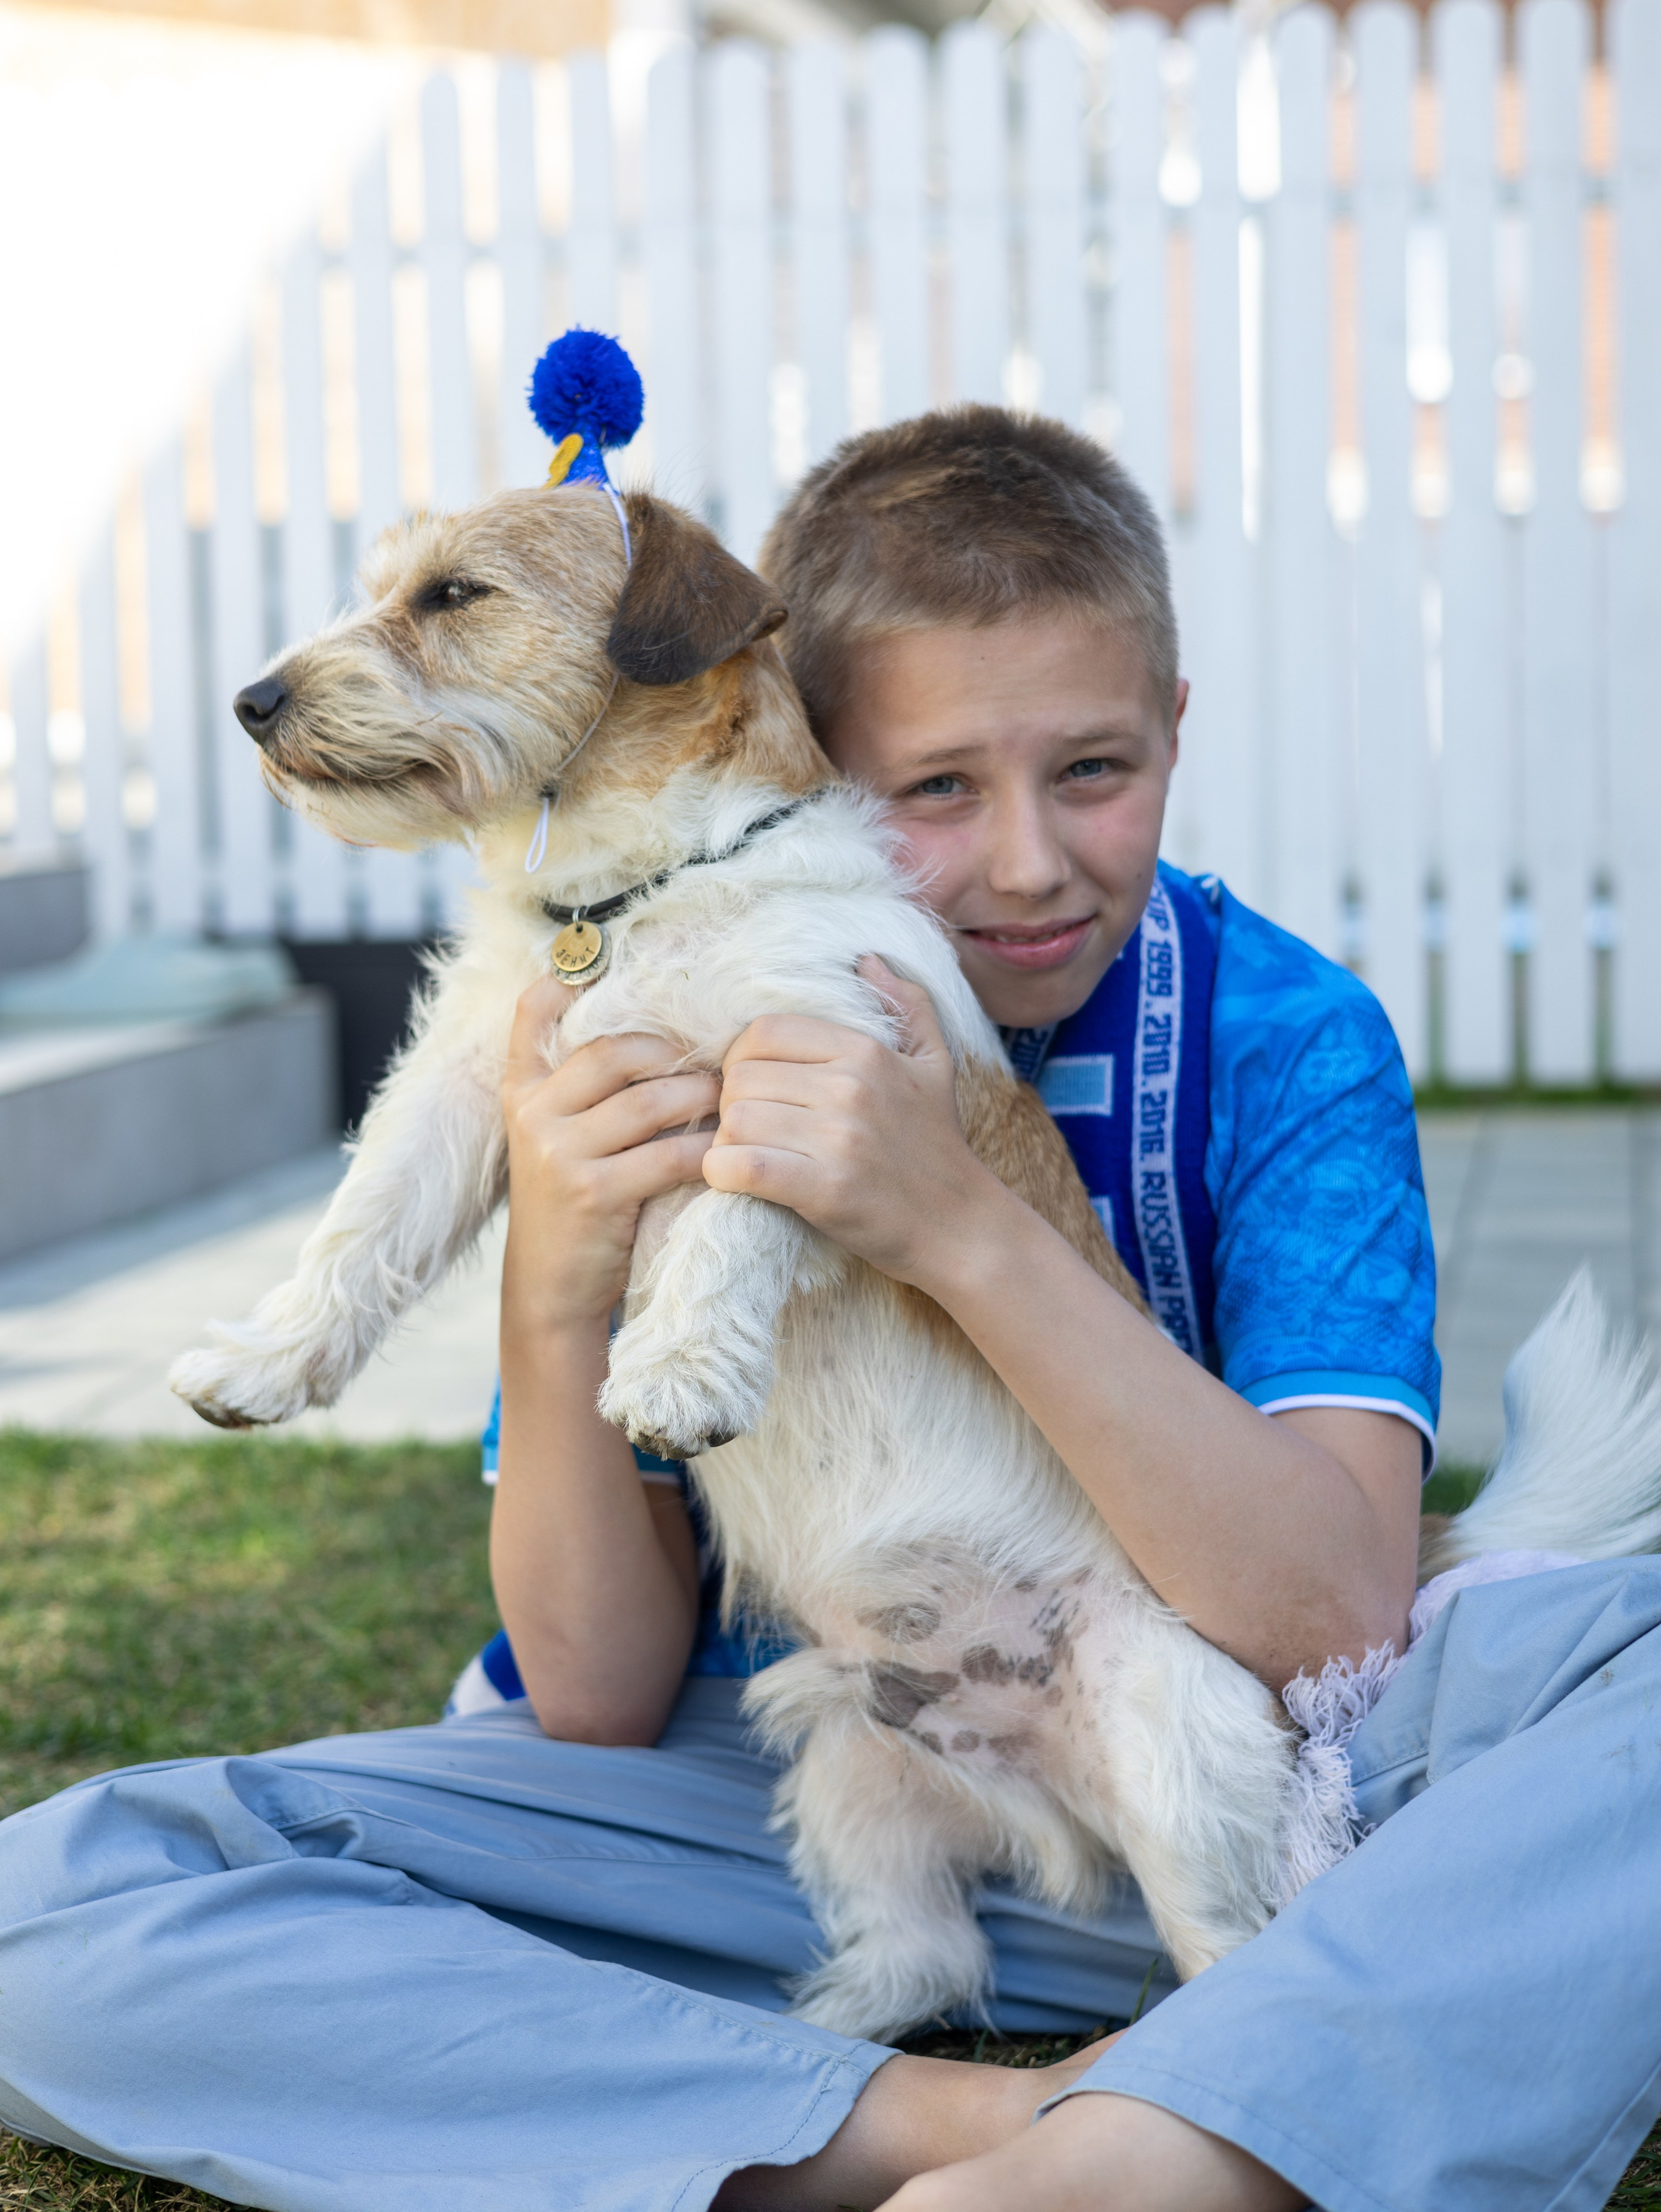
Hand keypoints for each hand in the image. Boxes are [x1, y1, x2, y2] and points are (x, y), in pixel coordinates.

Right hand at [500, 978, 720, 1333]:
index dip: (567, 979)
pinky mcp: (593, 1193)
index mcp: (522, 1090)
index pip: (533, 1014)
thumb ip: (585, 1089)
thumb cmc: (574, 1203)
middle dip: (675, 1052)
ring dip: (702, 1096)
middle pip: (616, 1051)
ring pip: (648, 1099)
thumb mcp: (559, 1138)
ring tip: (732, 1099)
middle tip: (717, 1059)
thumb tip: (660, 1034)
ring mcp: (559, 1152)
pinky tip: (729, 1149)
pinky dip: (707, 1148)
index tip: (604, 957)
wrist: (551, 1288)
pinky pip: (668, 1154)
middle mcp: (533, 1112)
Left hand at [701, 955, 1001, 1285]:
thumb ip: (907, 1005)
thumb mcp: (935, 1063)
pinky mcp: (826, 1189)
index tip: (753, 1087)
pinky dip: (723, 1171)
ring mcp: (840, 1139)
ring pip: (737, 1119)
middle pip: (743, 1075)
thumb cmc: (938, 1145)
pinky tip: (734, 1178)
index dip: (742, 1057)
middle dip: (732, 1102)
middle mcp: (852, 1087)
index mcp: (867, 1052)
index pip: (765, 1031)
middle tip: (748, 1126)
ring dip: (728, 1139)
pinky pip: (743, 1165)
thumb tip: (867, 959)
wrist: (961, 1227)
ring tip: (747, 1153)